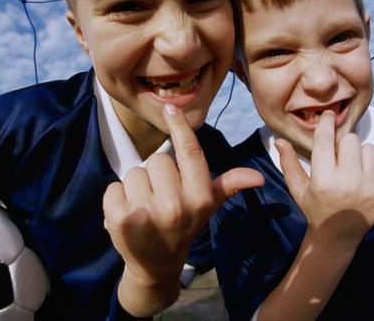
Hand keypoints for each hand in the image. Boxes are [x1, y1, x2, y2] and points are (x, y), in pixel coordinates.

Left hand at [103, 103, 263, 314]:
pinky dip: (116, 198)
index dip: (180, 127)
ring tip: (144, 208)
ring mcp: (147, 213)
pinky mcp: (121, 218)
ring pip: (134, 172)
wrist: (156, 265)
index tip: (170, 108)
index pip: (191, 152)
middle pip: (157, 160)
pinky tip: (127, 215)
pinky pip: (114, 186)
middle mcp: (176, 206)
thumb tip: (259, 178)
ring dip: (135, 187)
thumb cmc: (184, 226)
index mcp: (200, 198)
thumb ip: (229, 185)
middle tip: (160, 198)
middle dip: (156, 175)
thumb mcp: (208, 206)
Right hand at [276, 110, 373, 246]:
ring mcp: (369, 188)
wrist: (338, 237)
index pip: (326, 139)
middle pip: (350, 140)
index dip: (327, 123)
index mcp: (324, 179)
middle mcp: (348, 182)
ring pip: (369, 149)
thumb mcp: (297, 188)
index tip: (328, 115)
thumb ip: (288, 163)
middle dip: (343, 143)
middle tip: (338, 156)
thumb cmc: (314, 209)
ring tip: (351, 167)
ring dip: (359, 154)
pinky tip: (363, 178)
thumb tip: (280, 140)